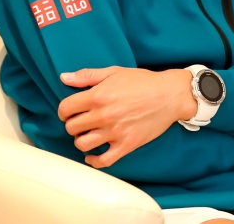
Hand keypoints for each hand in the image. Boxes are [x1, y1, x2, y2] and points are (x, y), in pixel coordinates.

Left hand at [57, 66, 195, 168]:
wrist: (169, 95)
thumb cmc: (142, 82)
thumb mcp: (114, 72)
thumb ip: (87, 76)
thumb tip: (64, 77)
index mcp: (98, 95)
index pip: (66, 108)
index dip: (64, 110)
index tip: (69, 111)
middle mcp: (104, 115)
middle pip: (72, 127)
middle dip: (72, 124)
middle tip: (80, 121)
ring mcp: (115, 132)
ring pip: (83, 144)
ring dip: (81, 140)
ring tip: (88, 134)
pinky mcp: (126, 145)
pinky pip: (103, 160)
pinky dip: (94, 160)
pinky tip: (92, 155)